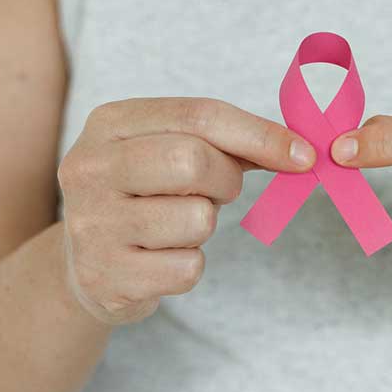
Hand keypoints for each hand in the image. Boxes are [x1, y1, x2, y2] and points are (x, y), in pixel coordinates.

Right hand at [57, 97, 316, 324]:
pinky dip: (190, 265)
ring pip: (196, 219)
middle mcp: (88, 167)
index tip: (303, 154)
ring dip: (204, 226)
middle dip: (225, 180)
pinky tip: (162, 259)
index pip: (199, 115)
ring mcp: (91, 223)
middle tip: (217, 192)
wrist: (88, 266)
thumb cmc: (145, 196)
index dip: (259, 134)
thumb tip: (297, 150)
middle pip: (193, 161)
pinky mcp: (103, 275)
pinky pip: (187, 268)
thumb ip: (228, 142)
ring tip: (177, 224)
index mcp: (108, 123)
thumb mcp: (169, 150)